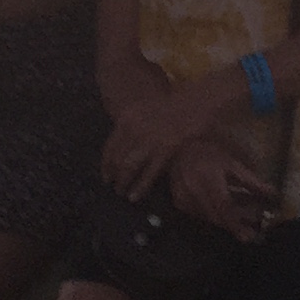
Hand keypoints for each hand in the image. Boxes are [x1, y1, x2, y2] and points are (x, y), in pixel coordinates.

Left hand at [103, 76, 233, 196]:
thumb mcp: (145, 111)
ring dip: (123, 182)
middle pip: (117, 158)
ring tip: (122, 193)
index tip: (105, 175)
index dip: (105, 164)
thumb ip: (131, 128)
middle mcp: (134, 128)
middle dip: (113, 175)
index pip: (109, 146)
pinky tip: (135, 196)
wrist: (194, 102)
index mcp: (127, 118)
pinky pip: (149, 173)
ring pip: (129, 167)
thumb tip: (121, 149)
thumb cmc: (172, 108)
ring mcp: (150, 139)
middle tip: (113, 186)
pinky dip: (140, 186)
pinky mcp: (166, 150)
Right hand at [169, 137, 276, 238]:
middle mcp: (193, 191)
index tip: (248, 237)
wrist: (180, 147)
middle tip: (251, 233)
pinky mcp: (179, 204)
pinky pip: (200, 215)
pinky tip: (226, 212)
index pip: (223, 207)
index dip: (236, 223)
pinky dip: (214, 215)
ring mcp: (183, 199)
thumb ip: (251, 181)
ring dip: (226, 220)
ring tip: (244, 220)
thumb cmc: (210, 151)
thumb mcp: (233, 163)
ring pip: (209, 218)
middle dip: (234, 225)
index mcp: (208, 179)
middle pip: (216, 217)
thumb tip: (272, 193)